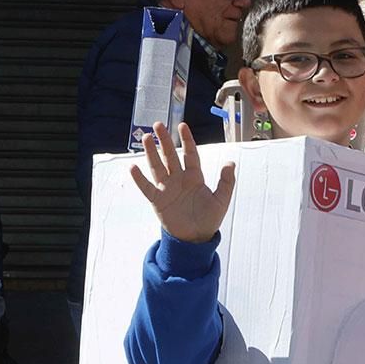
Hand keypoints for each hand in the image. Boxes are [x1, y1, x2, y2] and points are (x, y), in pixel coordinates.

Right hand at [130, 121, 235, 243]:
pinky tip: (133, 167)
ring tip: (146, 138)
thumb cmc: (209, 219)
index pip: (190, 154)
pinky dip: (139, 179)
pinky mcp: (158, 201)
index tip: (182, 126)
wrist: (196, 238)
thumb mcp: (221, 200)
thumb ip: (226, 182)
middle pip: (170, 156)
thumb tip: (230, 163)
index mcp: (194, 178)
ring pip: (157, 167)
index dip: (186, 140)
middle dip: (164, 140)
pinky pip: (147, 188)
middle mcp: (179, 180)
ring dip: (151, 153)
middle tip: (158, 124)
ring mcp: (167, 189)